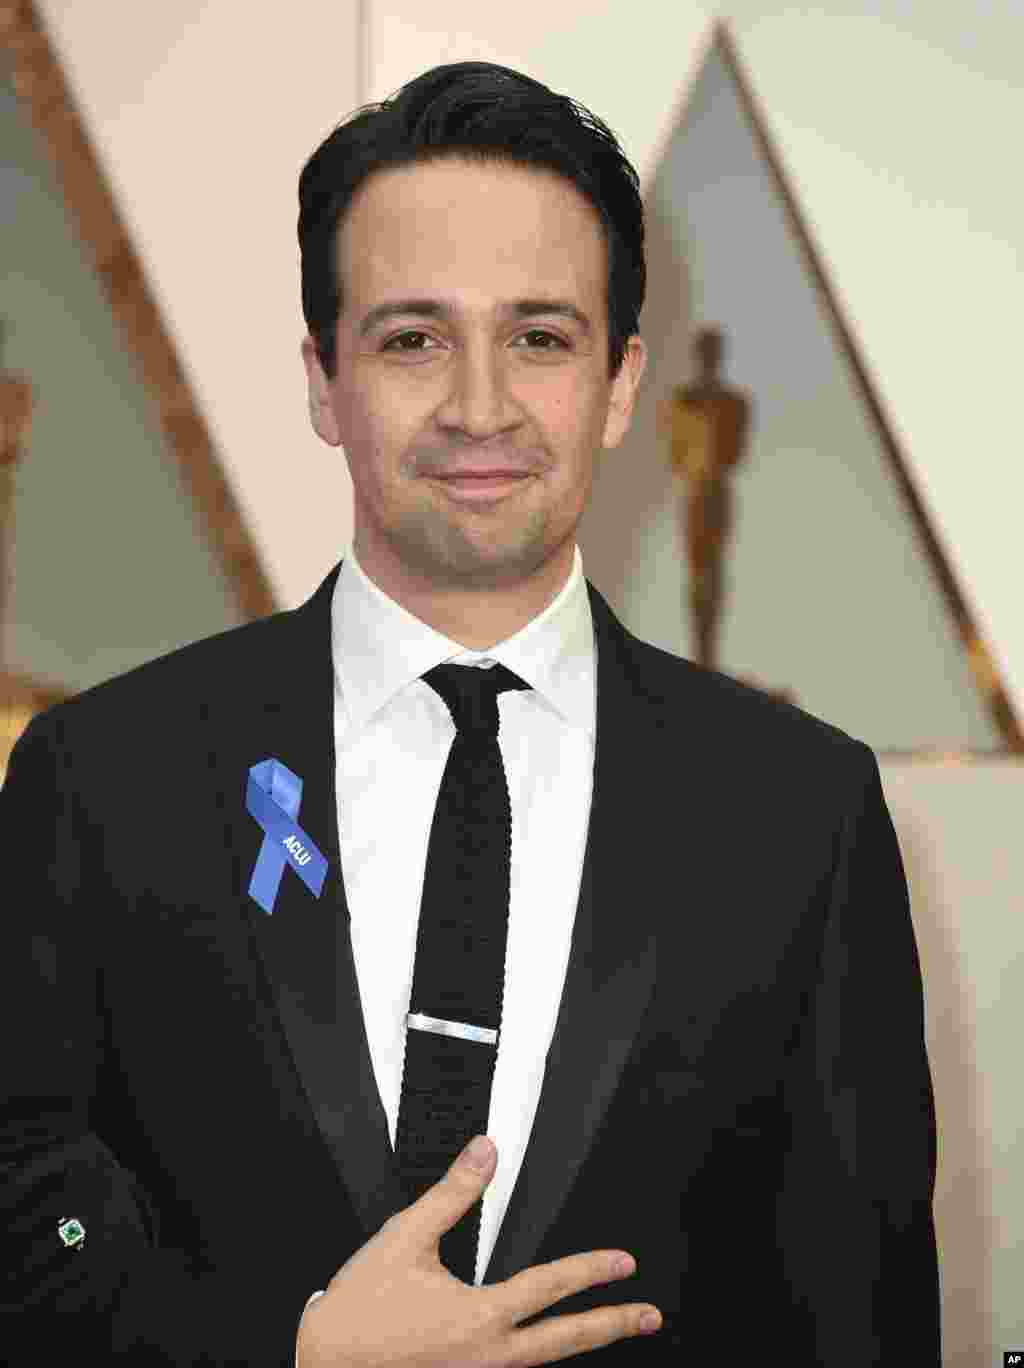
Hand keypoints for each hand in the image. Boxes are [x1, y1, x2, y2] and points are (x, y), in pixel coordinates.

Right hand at [296, 1135, 661, 1365]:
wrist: (324, 1366)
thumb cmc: (360, 1311)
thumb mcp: (406, 1236)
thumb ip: (453, 1193)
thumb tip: (486, 1152)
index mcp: (479, 1318)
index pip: (551, 1287)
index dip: (593, 1270)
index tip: (624, 1262)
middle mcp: (487, 1358)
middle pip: (566, 1343)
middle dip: (612, 1326)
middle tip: (649, 1315)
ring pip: (542, 1364)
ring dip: (579, 1345)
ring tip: (608, 1329)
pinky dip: (538, 1360)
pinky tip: (543, 1350)